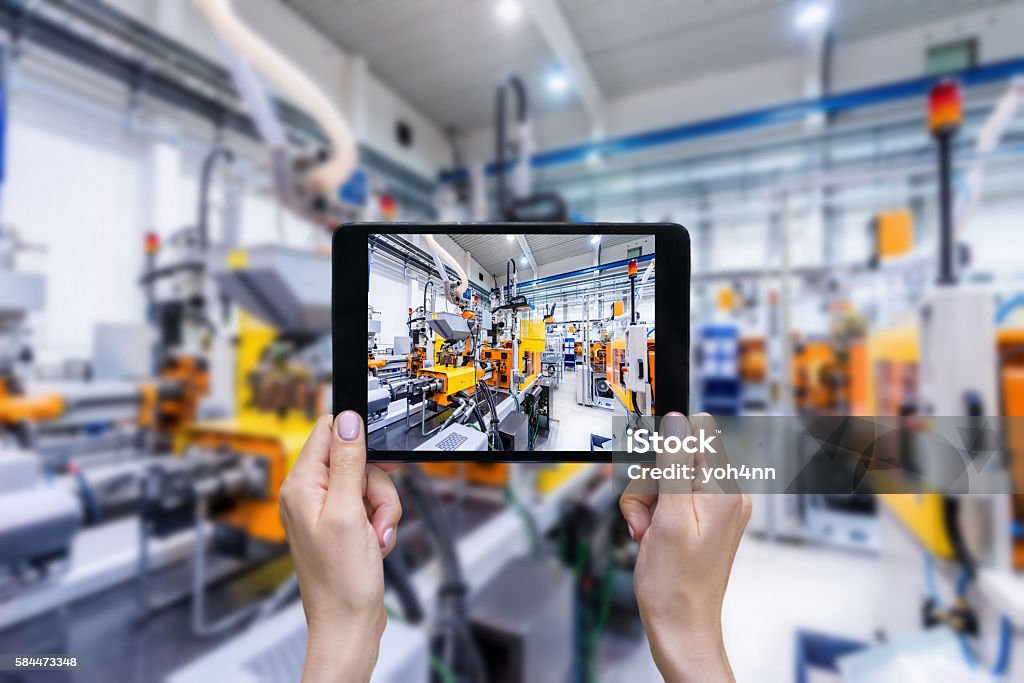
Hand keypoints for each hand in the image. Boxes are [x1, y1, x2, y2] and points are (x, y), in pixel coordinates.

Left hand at [279, 411, 402, 682]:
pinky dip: (380, 522)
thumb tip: (347, 419)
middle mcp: (309, 494)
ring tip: (375, 536)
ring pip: (369, 483)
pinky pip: (370, 506)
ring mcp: (327, 510)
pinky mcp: (343, 524)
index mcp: (300, 485)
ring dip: (382, 509)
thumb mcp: (348, 514)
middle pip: (357, 459)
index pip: (328, 432)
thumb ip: (348, 463)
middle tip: (374, 513)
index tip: (378, 461)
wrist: (348, 624)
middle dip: (376, 486)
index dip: (358, 440)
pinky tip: (375, 543)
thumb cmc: (341, 581)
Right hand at [620, 412, 750, 682]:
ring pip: (667, 478)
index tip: (651, 477)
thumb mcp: (668, 517)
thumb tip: (677, 421)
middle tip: (646, 517)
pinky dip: (655, 513)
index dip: (664, 453)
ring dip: (646, 502)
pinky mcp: (703, 519)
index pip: (693, 437)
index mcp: (725, 490)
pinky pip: (672, 498)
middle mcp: (727, 495)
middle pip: (675, 458)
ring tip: (647, 532)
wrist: (680, 625)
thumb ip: (673, 464)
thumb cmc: (675, 584)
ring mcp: (716, 508)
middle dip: (649, 484)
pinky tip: (651, 534)